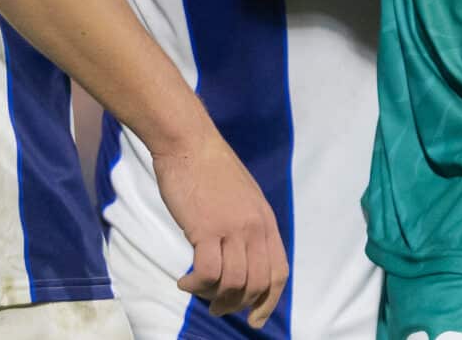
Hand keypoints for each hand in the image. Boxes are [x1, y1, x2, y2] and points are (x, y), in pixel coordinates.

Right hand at [152, 128, 288, 325]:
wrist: (188, 142)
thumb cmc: (209, 167)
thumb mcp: (243, 197)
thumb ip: (247, 226)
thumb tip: (241, 259)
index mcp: (266, 221)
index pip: (278, 273)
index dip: (268, 302)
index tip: (254, 318)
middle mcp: (255, 228)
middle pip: (257, 284)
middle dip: (238, 304)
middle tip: (217, 307)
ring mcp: (232, 228)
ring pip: (233, 283)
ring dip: (213, 297)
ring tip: (195, 291)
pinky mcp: (206, 228)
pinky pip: (207, 273)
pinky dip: (195, 284)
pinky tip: (183, 280)